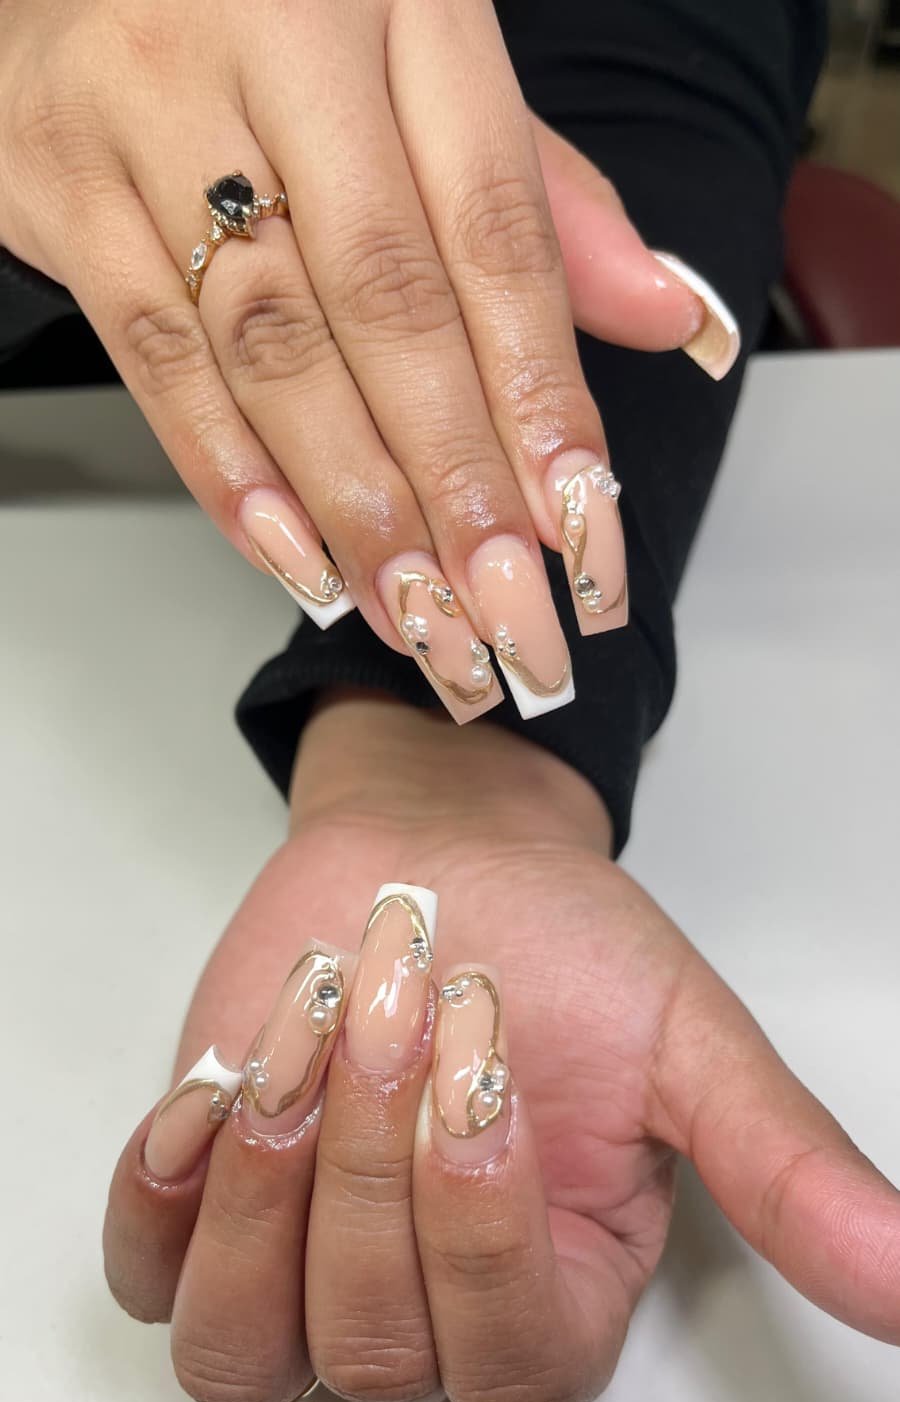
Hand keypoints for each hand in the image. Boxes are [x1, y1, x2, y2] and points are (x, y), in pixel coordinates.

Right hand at [1, 0, 735, 722]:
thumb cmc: (277, 13)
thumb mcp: (431, 65)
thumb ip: (544, 197)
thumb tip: (668, 316)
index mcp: (401, 0)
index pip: (494, 232)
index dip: (541, 395)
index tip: (581, 525)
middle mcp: (278, 42)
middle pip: (389, 304)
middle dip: (458, 482)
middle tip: (508, 610)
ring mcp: (153, 108)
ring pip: (273, 346)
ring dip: (355, 505)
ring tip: (420, 614)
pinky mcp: (60, 180)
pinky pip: (155, 357)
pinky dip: (231, 476)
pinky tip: (298, 560)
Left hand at [103, 697, 899, 1401]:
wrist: (435, 862)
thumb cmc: (562, 949)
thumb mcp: (686, 1043)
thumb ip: (784, 1168)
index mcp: (554, 1295)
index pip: (512, 1361)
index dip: (482, 1225)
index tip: (485, 1055)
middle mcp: (426, 1314)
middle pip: (374, 1350)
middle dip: (376, 1161)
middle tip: (406, 1000)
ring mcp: (300, 1275)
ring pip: (245, 1349)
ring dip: (271, 1186)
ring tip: (312, 1032)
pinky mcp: (202, 1219)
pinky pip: (147, 1280)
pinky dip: (166, 1196)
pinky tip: (217, 1092)